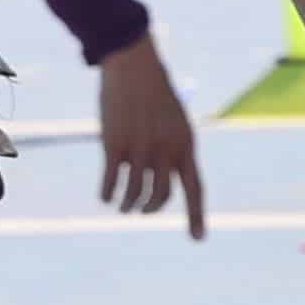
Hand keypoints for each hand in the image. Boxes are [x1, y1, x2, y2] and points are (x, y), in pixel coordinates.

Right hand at [91, 35, 206, 235]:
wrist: (134, 65)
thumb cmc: (156, 92)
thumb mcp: (175, 121)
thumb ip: (175, 150)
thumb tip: (168, 178)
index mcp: (186, 145)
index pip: (195, 189)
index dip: (197, 216)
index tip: (198, 239)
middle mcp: (166, 151)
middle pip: (161, 196)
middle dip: (151, 208)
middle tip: (142, 210)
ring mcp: (140, 149)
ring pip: (134, 193)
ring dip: (128, 205)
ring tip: (124, 207)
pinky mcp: (114, 145)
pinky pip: (112, 182)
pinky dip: (108, 194)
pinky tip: (106, 197)